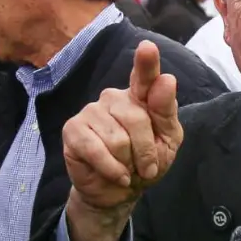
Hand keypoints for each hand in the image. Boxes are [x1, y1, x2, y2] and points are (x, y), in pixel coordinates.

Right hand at [62, 40, 182, 214]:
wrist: (119, 192)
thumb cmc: (145, 163)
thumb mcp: (167, 141)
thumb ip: (166, 112)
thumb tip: (166, 80)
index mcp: (141, 97)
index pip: (144, 76)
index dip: (146, 63)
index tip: (147, 48)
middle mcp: (115, 98)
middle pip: (136, 119)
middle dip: (146, 151)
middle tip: (147, 167)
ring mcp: (92, 111)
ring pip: (118, 139)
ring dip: (128, 163)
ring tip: (127, 169)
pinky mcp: (73, 129)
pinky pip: (96, 150)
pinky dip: (112, 169)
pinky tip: (117, 175)